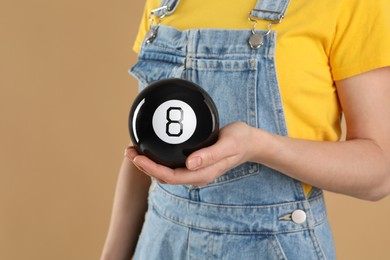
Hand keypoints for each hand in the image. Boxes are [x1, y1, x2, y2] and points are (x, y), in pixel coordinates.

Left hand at [127, 122, 260, 185]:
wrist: (250, 142)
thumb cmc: (240, 140)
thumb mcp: (228, 144)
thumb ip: (210, 155)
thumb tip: (190, 164)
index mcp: (202, 174)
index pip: (171, 176)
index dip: (151, 169)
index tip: (137, 158)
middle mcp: (196, 174)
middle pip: (164, 176)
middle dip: (144, 166)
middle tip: (129, 151)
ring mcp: (194, 169)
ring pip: (166, 171)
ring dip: (149, 163)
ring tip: (135, 149)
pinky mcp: (194, 162)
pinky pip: (172, 164)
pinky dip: (159, 157)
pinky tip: (153, 147)